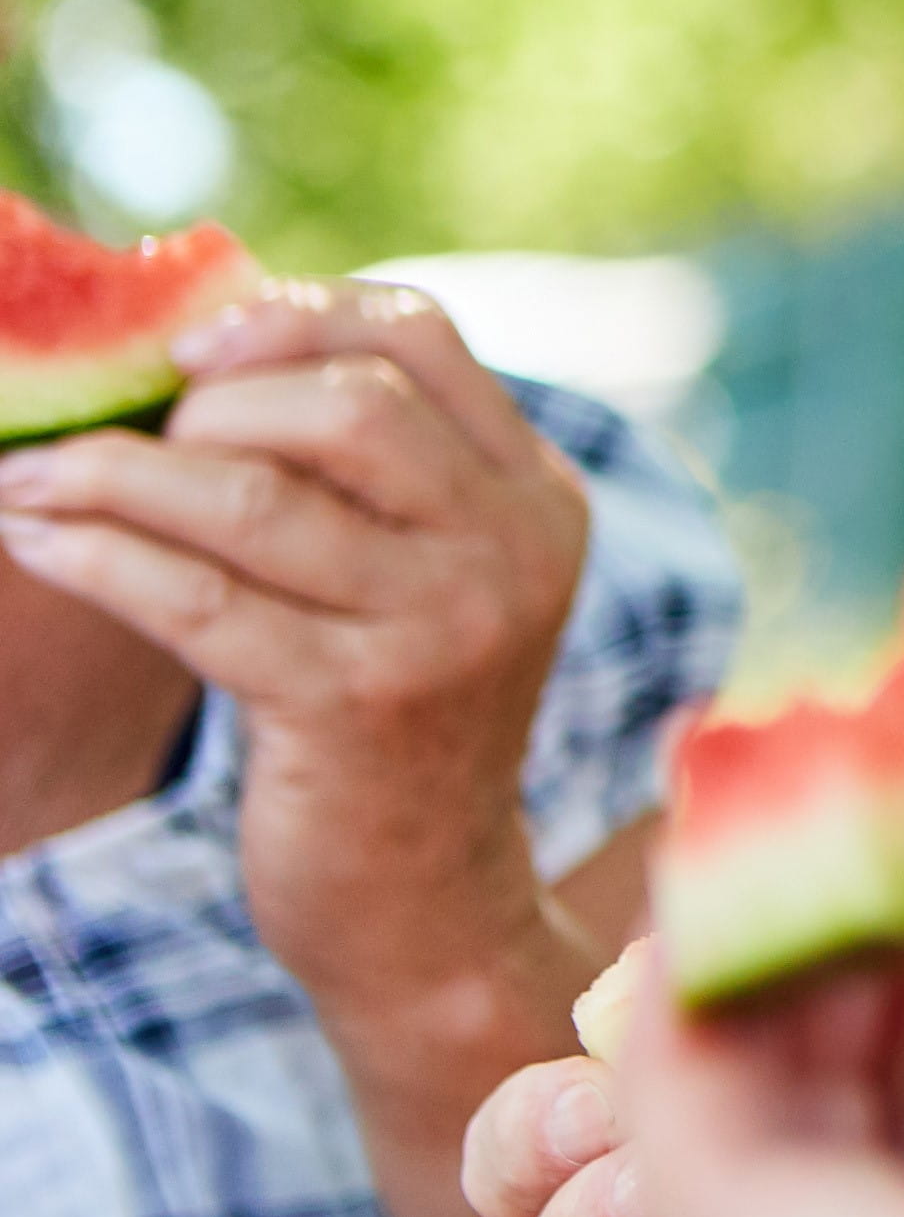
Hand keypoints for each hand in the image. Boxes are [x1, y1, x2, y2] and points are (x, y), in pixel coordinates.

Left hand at [0, 281, 586, 1046]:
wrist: (424, 898)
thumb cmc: (391, 717)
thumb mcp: (425, 577)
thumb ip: (367, 472)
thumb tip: (196, 347)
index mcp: (538, 496)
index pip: (422, 339)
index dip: (295, 317)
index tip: (191, 346)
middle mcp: (512, 552)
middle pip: (345, 406)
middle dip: (207, 406)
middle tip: (130, 445)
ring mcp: (444, 632)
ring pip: (254, 498)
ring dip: (111, 475)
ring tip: (31, 479)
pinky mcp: (356, 707)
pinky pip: (197, 598)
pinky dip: (96, 554)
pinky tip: (35, 537)